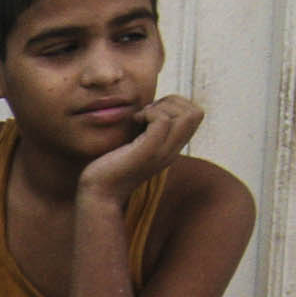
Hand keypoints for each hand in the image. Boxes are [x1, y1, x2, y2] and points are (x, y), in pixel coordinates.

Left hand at [79, 94, 202, 198]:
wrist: (98, 194)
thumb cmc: (109, 167)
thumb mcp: (134, 144)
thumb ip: (147, 129)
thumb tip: (149, 106)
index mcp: (172, 147)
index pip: (196, 115)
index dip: (175, 104)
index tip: (151, 112)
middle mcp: (172, 150)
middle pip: (196, 113)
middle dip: (171, 102)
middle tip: (146, 113)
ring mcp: (162, 152)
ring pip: (186, 115)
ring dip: (161, 107)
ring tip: (140, 118)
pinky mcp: (147, 152)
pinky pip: (163, 121)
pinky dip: (148, 114)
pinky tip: (133, 122)